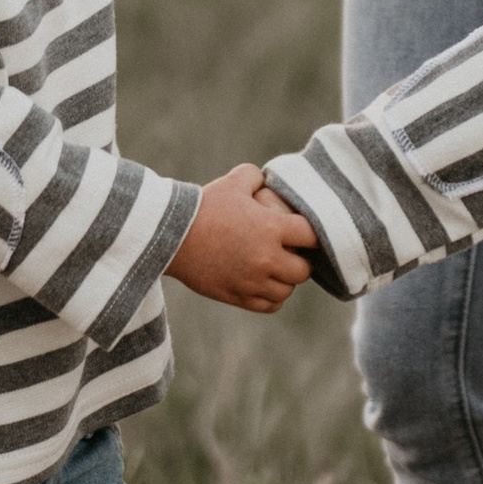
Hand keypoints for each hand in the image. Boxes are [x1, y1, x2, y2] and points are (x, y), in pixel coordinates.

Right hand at [169, 165, 315, 312]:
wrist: (170, 236)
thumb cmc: (203, 206)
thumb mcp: (232, 182)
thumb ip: (255, 177)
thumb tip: (266, 181)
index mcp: (271, 228)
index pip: (312, 235)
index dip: (312, 233)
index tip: (304, 231)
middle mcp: (266, 258)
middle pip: (304, 270)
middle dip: (301, 260)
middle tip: (292, 253)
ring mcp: (252, 281)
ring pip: (287, 291)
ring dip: (286, 280)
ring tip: (277, 269)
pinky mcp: (237, 296)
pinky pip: (269, 306)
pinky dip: (271, 297)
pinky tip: (263, 283)